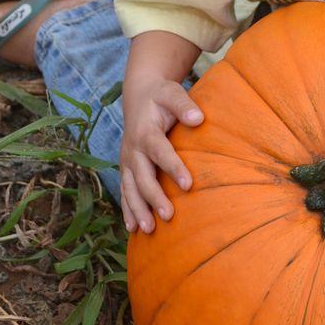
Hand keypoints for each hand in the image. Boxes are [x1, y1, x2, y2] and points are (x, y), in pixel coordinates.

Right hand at [120, 79, 202, 233]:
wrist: (139, 96)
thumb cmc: (161, 96)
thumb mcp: (172, 93)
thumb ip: (184, 106)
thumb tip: (198, 118)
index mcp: (146, 132)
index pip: (160, 152)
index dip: (173, 168)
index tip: (188, 185)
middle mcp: (133, 149)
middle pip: (143, 177)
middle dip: (154, 197)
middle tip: (169, 216)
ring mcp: (127, 161)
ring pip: (130, 189)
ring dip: (137, 210)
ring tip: (148, 230)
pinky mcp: (126, 169)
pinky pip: (125, 192)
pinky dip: (127, 210)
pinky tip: (132, 229)